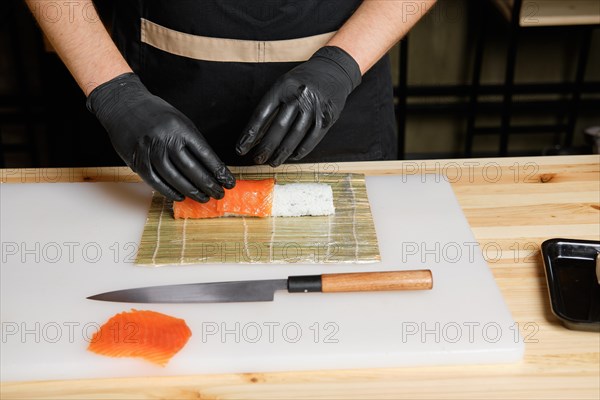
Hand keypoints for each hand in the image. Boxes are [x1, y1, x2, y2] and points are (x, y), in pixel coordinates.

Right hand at [87, 73, 234, 201]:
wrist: (123, 105)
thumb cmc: (156, 114)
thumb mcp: (179, 121)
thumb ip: (192, 142)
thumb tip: (210, 167)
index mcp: (181, 128)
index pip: (206, 155)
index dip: (219, 171)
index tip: (229, 181)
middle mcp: (166, 140)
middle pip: (192, 169)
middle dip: (209, 185)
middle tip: (219, 194)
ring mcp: (150, 152)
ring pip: (175, 179)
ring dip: (192, 191)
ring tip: (204, 198)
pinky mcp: (137, 161)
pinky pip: (156, 182)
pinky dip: (170, 192)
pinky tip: (181, 196)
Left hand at [236, 46, 361, 166]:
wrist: (333, 69)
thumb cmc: (303, 80)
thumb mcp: (284, 85)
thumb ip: (271, 107)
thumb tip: (256, 135)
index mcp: (282, 87)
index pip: (262, 114)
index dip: (250, 134)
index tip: (241, 148)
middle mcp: (298, 96)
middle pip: (278, 127)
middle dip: (266, 147)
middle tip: (257, 160)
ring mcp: (314, 107)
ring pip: (295, 136)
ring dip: (282, 153)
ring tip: (273, 162)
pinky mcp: (326, 117)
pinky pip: (312, 138)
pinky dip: (302, 150)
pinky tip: (293, 157)